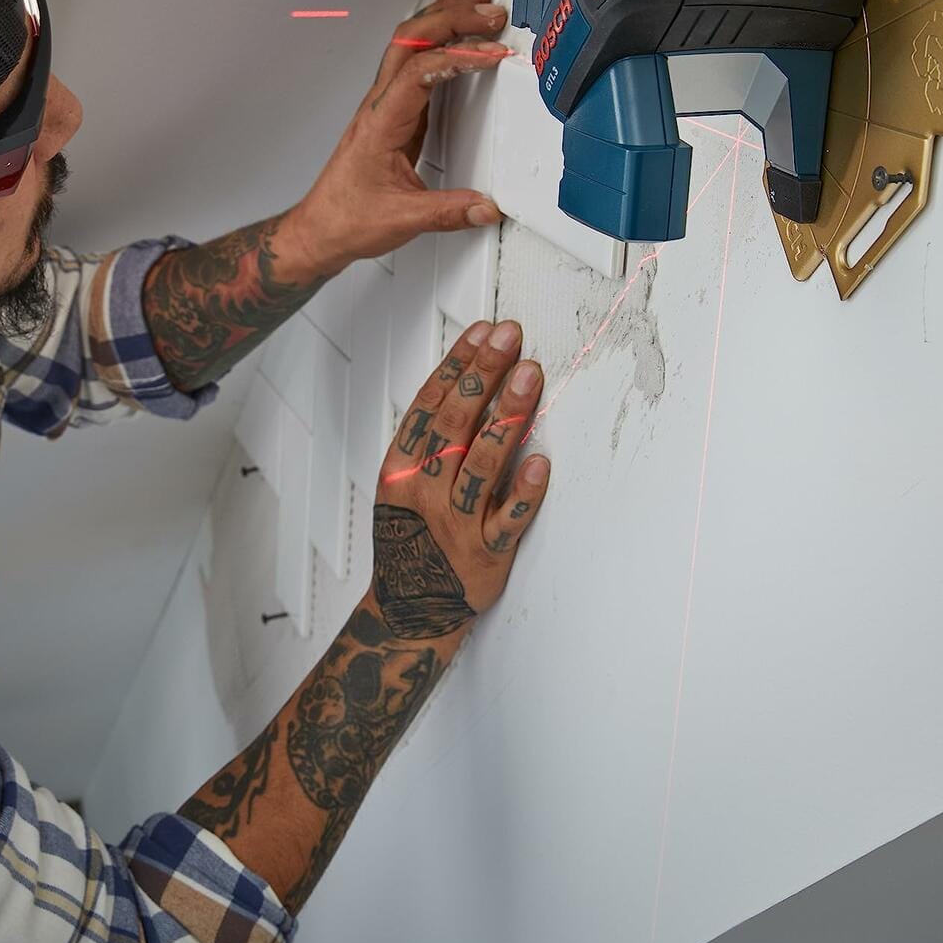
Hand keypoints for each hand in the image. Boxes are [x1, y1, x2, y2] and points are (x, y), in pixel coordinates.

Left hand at [288, 0, 512, 270]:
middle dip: (452, 17)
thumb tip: (486, 205)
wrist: (320, 228)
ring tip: (476, 5)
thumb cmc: (346, 218)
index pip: (419, 71)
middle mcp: (380, 106)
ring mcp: (385, 106)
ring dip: (442, 20)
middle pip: (411, 40)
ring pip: (409, 45)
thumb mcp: (403, 218)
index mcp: (381, 122)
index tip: (492, 54)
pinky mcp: (393, 115)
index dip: (457, 55)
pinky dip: (439, 45)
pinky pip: (415, 65)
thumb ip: (449, 212)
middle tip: (489, 12)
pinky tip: (458, 43)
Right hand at [370, 318, 550, 641]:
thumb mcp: (402, 488)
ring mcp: (456, 525)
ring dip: (506, 416)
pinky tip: (540, 464)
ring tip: (529, 376)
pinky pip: (507, 521)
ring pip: (482, 464)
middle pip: (455, 425)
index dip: (456, 365)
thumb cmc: (411, 542)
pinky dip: (524, 493)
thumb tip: (469, 381)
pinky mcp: (486, 556)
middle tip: (510, 338)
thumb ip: (430, 443)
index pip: (430, 406)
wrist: (408, 611)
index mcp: (401, 471)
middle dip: (483, 375)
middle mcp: (425, 493)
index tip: (482, 332)